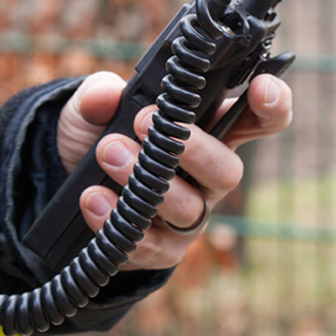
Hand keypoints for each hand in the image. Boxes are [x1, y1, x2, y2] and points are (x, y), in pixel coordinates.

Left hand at [55, 70, 292, 270]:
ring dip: (147, 181)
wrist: (64, 180)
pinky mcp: (161, 248)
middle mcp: (206, 176)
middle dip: (190, 147)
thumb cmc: (97, 136)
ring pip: (189, 208)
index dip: (271, 105)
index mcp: (206, 130)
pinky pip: (152, 245)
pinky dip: (119, 220)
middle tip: (142, 122)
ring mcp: (188, 214)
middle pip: (227, 170)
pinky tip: (94, 198)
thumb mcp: (91, 107)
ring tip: (108, 153)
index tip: (262, 87)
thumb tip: (106, 94)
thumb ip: (99, 93)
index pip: (254, 119)